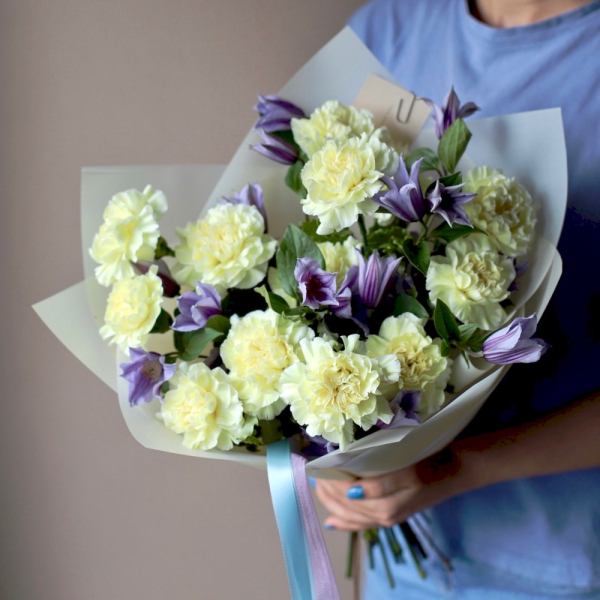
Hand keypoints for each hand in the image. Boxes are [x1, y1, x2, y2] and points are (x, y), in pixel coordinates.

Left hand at [314, 445, 477, 530]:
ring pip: (352, 515)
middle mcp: (385, 513)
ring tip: (317, 487)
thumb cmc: (432, 459)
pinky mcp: (393, 517)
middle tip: (312, 472)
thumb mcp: (409, 464)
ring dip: (331, 502)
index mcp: (386, 498)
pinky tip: (332, 522)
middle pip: (346, 505)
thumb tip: (351, 491)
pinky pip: (363, 525)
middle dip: (326, 490)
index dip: (329, 478)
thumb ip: (381, 481)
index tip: (316, 462)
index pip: (347, 491)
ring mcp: (388, 517)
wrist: (458, 470)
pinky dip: (346, 523)